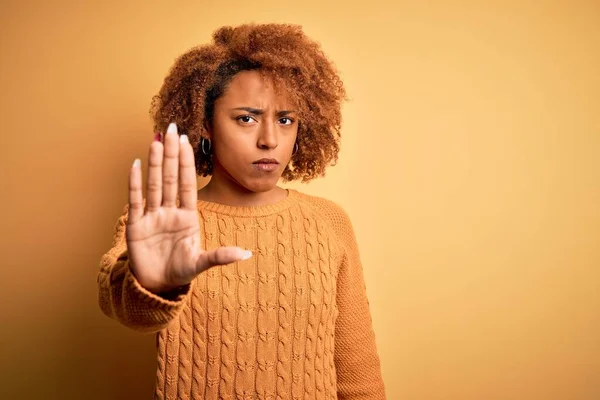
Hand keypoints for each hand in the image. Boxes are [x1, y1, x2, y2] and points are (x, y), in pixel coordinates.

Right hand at [126, 123, 250, 293]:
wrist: (157, 286)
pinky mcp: (136, 226)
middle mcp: (169, 211)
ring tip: (156, 139)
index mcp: (187, 216)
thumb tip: (246, 254)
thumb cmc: (180, 271)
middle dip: (171, 153)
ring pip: (154, 184)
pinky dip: (135, 183)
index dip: (186, 162)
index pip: (187, 183)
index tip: (187, 141)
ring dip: (155, 162)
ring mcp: (152, 217)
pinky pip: (136, 200)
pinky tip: (136, 164)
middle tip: (172, 128)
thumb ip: (220, 256)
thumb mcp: (201, 263)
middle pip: (170, 177)